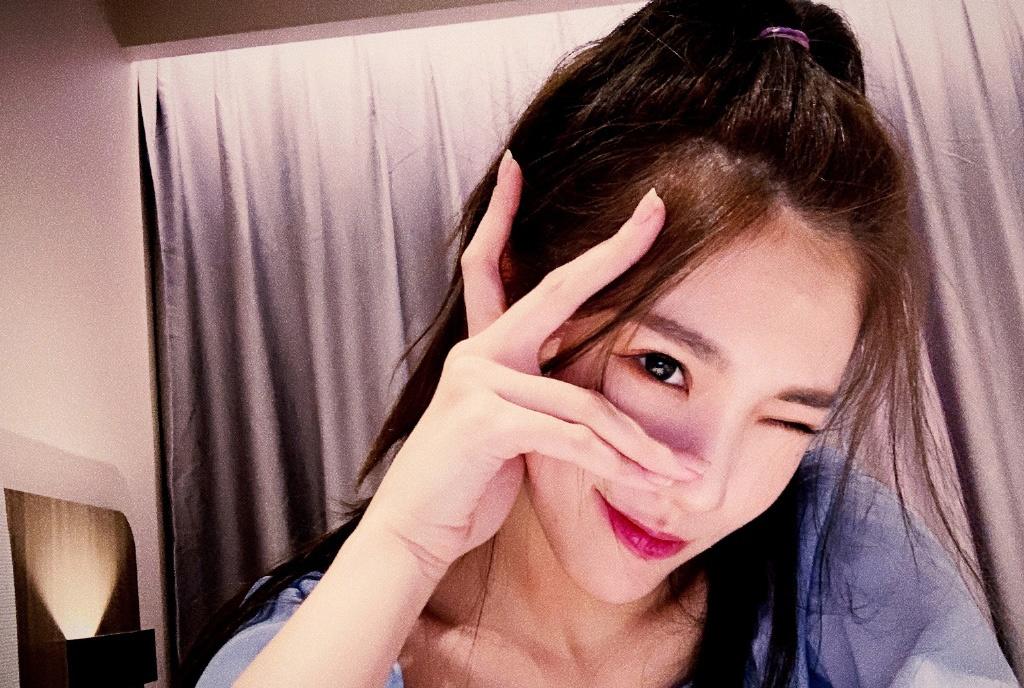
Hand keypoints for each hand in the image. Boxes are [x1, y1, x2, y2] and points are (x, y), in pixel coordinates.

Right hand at [359, 151, 700, 580]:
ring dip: (641, 446)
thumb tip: (596, 402)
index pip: (493, 267)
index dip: (503, 214)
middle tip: (656, 211)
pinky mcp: (486, 419)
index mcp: (485, 348)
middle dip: (614, 252)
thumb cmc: (467, 482)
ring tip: (686, 475)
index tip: (514, 167)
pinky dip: (615, 467)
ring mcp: (478, 381)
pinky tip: (647, 486)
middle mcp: (478, 352)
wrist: (415, 530)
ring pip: (585, 402)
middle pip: (557, 291)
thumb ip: (547, 404)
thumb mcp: (515, 434)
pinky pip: (570, 438)